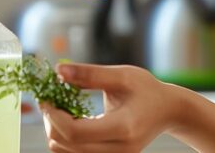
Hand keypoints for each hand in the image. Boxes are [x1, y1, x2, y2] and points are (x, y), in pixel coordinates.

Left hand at [40, 63, 182, 152]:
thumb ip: (89, 73)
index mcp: (123, 128)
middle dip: (51, 122)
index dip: (53, 116)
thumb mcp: (122, 76)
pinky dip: (66, 138)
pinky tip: (72, 119)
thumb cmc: (147, 90)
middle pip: (67, 145)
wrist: (168, 111)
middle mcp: (119, 150)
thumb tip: (59, 70)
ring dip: (57, 131)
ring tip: (62, 109)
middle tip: (51, 101)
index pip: (75, 132)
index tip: (46, 98)